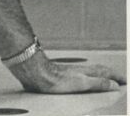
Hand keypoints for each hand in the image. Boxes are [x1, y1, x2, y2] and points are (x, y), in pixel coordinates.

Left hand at [10, 52, 125, 93]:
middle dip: (111, 75)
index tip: (126, 81)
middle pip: (100, 71)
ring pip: (91, 71)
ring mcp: (72, 71)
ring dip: (101, 75)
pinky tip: (84, 79)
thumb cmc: (55, 79)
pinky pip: (82, 74)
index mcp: (87, 72)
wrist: (35, 73)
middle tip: (120, 79)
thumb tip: (114, 85)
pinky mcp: (63, 74)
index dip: (117, 77)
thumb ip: (98, 84)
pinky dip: (89, 76)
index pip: (107, 73)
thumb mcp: (81, 84)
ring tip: (106, 79)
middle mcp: (81, 70)